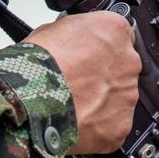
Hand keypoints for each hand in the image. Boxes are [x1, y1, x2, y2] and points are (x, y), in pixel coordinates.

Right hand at [26, 12, 141, 154]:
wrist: (30, 101)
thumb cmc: (37, 66)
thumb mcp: (52, 30)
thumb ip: (75, 35)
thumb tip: (72, 41)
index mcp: (114, 31)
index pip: (118, 38)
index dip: (99, 51)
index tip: (88, 59)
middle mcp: (128, 62)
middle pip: (121, 70)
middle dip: (102, 78)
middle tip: (78, 85)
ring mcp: (127, 96)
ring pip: (119, 100)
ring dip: (101, 103)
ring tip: (73, 106)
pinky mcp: (121, 126)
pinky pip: (113, 127)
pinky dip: (98, 128)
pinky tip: (77, 124)